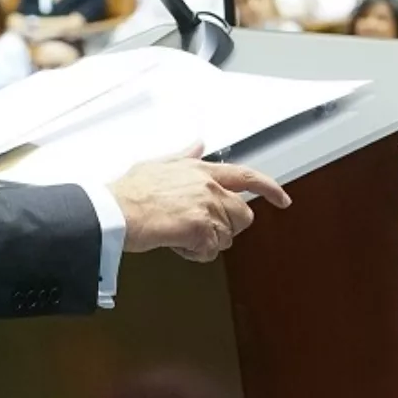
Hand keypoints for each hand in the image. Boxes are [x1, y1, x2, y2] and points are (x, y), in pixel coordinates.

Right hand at [110, 144, 290, 261]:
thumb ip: (184, 156)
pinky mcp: (200, 229)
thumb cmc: (129, 192)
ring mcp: (206, 207)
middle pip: (243, 215)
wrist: (114, 211)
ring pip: (227, 236)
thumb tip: (199, 144)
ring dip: (207, 242)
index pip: (247, 176)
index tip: (283, 199)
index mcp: (202, 171)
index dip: (270, 189)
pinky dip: (194, 253)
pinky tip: (176, 244)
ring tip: (181, 235)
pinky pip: (209, 251)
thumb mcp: (159, 164)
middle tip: (201, 230)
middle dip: (226, 227)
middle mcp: (209, 187)